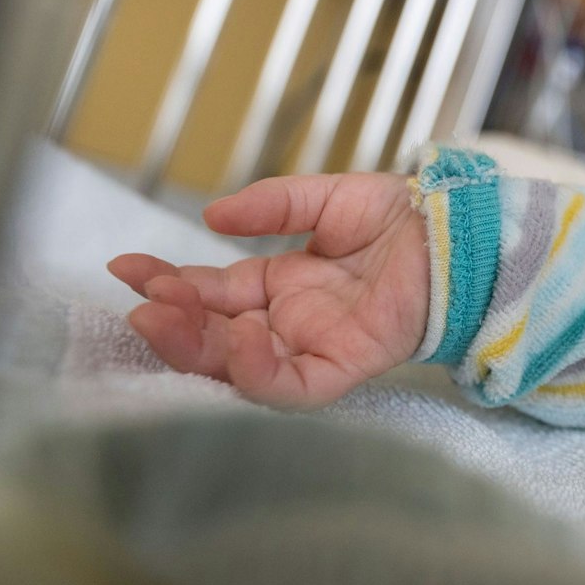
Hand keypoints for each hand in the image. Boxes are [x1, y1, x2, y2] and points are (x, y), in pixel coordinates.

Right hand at [108, 172, 427, 406]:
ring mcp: (314, 347)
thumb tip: (211, 215)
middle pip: (215, 337)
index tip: (125, 268)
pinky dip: (261, 370)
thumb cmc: (402, 217)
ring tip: (164, 318)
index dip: (167, 284)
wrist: (459, 231)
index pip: (210, 294)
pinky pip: (293, 385)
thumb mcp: (325, 200)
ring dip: (199, 348)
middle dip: (173, 323)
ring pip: (242, 368)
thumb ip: (272, 207)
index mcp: (280, 286)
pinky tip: (241, 336)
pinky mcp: (346, 367)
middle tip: (140, 305)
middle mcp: (290, 323)